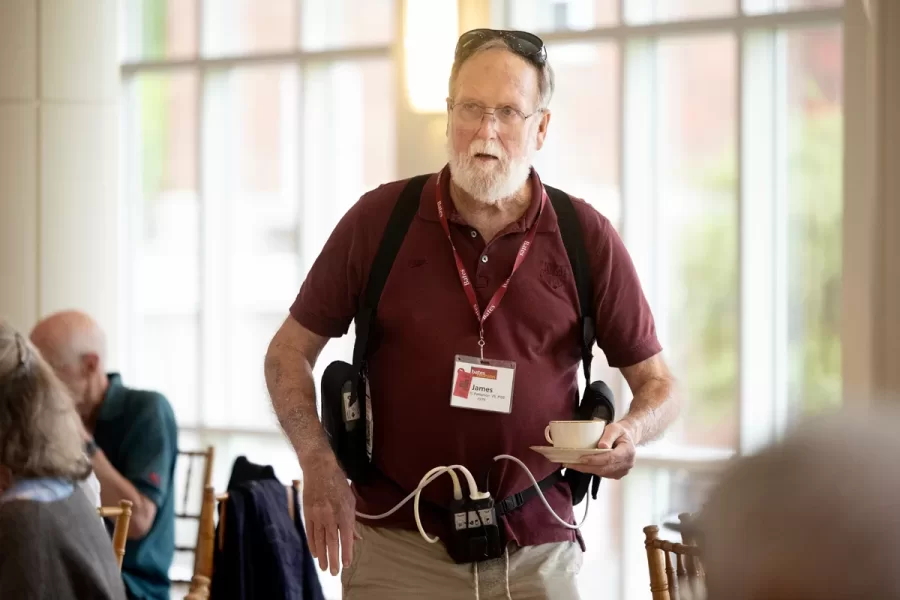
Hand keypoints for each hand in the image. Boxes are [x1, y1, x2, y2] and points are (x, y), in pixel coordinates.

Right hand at [302, 454, 356, 575]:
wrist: (319, 468)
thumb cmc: (339, 484)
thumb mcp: (351, 501)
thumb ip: (353, 521)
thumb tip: (356, 538)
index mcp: (344, 512)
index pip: (346, 537)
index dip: (347, 551)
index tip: (347, 564)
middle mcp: (330, 515)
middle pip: (332, 542)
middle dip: (334, 558)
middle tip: (335, 572)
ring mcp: (317, 515)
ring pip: (319, 540)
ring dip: (323, 555)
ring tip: (325, 567)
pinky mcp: (308, 513)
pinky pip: (310, 532)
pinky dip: (313, 544)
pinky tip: (315, 554)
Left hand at [566, 422, 636, 479]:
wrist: (627, 438)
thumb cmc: (620, 432)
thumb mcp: (615, 428)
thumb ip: (609, 436)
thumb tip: (602, 446)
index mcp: (627, 451)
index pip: (610, 458)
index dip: (595, 460)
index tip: (582, 458)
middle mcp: (626, 464)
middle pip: (604, 468)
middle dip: (587, 467)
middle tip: (572, 463)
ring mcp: (622, 471)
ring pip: (602, 473)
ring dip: (587, 470)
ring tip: (573, 465)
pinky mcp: (616, 474)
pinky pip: (603, 474)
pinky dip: (591, 470)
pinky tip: (582, 466)